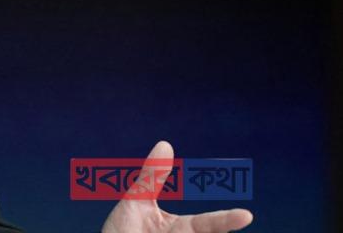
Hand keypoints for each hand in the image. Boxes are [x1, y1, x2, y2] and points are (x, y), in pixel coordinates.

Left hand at [103, 141, 252, 232]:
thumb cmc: (121, 231)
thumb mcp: (136, 201)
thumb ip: (152, 177)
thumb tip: (166, 144)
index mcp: (180, 228)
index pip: (207, 224)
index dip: (226, 220)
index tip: (247, 215)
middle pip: (205, 231)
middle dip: (220, 225)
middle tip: (243, 217)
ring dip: (176, 231)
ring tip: (153, 230)